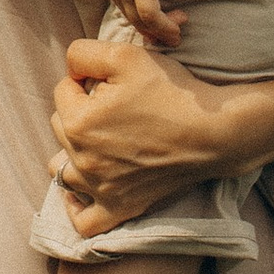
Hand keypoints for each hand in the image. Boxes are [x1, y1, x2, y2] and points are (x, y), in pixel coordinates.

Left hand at [50, 33, 259, 232]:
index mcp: (78, 123)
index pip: (62, 91)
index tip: (113, 83)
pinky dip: (77, 207)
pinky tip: (83, 192)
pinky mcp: (121, 208)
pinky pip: (84, 221)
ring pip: (62, 171)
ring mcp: (100, 189)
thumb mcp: (125, 54)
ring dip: (72, 154)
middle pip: (60, 128)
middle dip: (80, 112)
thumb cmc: (171, 92)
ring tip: (97, 142)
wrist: (213, 132)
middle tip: (114, 107)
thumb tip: (70, 71)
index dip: (86, 80)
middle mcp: (83, 160)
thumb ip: (83, 53)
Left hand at [89, 0, 182, 46]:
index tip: (163, 14)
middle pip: (129, 14)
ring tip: (179, 28)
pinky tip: (176, 30)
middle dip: (153, 25)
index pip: (122, 0)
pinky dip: (164, 27)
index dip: (142, 11)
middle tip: (175, 24)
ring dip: (161, 29)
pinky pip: (151, 17)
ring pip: (140, 20)